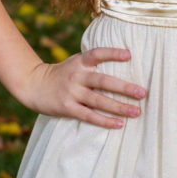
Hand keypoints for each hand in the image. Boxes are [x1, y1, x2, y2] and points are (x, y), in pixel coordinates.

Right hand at [18, 47, 145, 128]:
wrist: (34, 85)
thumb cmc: (63, 73)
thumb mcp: (76, 62)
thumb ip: (94, 62)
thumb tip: (125, 59)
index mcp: (80, 62)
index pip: (97, 53)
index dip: (112, 53)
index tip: (129, 55)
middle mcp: (77, 76)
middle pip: (103, 81)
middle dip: (124, 87)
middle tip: (142, 93)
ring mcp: (72, 92)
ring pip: (99, 100)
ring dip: (119, 107)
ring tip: (137, 111)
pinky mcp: (68, 108)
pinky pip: (89, 116)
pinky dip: (104, 121)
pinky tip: (119, 124)